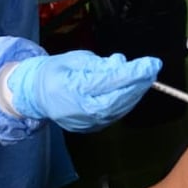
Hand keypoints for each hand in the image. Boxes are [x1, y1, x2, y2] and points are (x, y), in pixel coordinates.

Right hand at [6, 50, 161, 132]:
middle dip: (138, 84)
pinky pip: (113, 115)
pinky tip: (134, 90)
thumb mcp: (74, 59)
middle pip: (116, 99)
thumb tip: (121, 64)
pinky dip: (126, 102)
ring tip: (147, 77)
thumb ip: (99, 64)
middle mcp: (78, 110)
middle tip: (153, 69)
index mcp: (70, 88)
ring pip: (117, 110)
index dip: (132, 73)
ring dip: (135, 93)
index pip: (107, 82)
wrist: (34, 94)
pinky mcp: (89, 127)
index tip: (150, 64)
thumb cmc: (54, 71)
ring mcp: (84, 122)